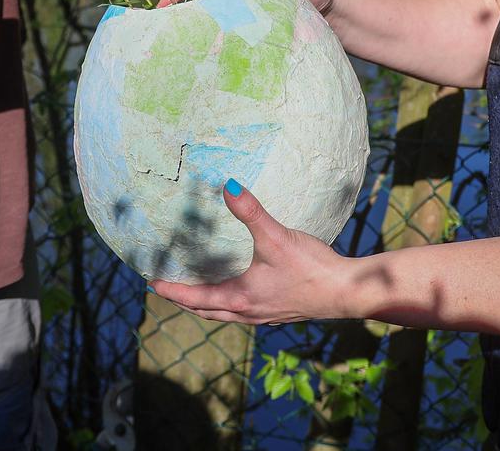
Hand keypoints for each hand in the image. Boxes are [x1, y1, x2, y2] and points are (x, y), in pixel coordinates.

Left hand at [149, 181, 355, 324]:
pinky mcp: (280, 310)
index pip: (196, 298)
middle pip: (207, 311)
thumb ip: (251, 211)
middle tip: (168, 289)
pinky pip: (244, 311)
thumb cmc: (311, 267)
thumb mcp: (277, 236)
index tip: (153, 284)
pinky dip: (229, 304)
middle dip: (186, 301)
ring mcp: (265, 314)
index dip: (173, 291)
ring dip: (207, 304)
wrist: (346, 292)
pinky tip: (238, 289)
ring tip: (197, 290)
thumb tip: (228, 186)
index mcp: (241, 297)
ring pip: (226, 314)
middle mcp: (249, 311)